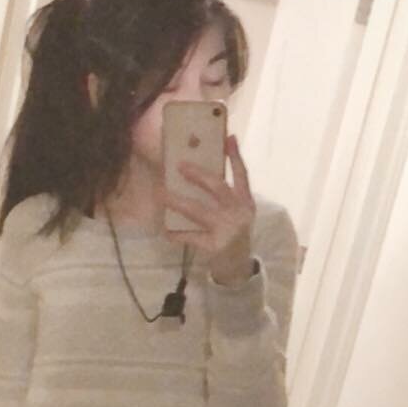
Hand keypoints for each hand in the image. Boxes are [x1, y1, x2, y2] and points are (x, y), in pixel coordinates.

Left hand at [161, 133, 255, 286]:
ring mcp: (227, 230)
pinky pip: (191, 237)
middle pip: (218, 187)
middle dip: (198, 175)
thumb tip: (203, 173)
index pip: (243, 175)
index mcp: (246, 202)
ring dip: (177, 201)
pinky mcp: (215, 246)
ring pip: (198, 211)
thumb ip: (228, 195)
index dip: (236, 156)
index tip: (228, 138)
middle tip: (180, 165)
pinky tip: (165, 231)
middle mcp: (239, 213)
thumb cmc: (233, 235)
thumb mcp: (238, 213)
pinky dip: (177, 234)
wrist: (239, 268)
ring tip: (161, 194)